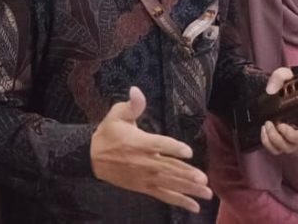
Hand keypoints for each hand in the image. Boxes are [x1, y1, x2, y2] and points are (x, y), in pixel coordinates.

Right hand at [91, 87, 211, 212]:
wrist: (91, 158)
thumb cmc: (108, 134)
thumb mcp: (116, 115)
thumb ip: (131, 105)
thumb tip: (136, 90)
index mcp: (140, 142)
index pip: (160, 145)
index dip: (174, 148)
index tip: (188, 151)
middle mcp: (145, 161)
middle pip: (169, 168)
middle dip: (187, 174)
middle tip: (204, 179)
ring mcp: (146, 177)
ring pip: (171, 183)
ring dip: (189, 188)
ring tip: (206, 193)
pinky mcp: (144, 187)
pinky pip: (164, 195)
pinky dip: (179, 201)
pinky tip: (194, 206)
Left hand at [259, 68, 297, 155]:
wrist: (271, 96)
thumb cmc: (283, 87)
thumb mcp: (283, 76)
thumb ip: (280, 76)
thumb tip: (271, 90)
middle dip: (293, 136)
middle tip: (280, 125)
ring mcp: (294, 137)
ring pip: (290, 147)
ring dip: (277, 139)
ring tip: (267, 125)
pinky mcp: (281, 142)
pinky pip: (277, 150)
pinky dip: (269, 143)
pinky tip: (264, 131)